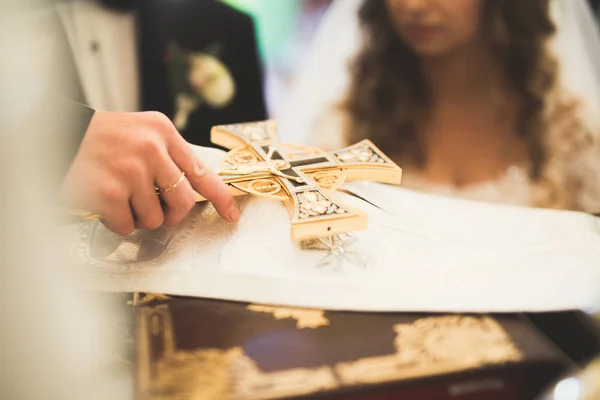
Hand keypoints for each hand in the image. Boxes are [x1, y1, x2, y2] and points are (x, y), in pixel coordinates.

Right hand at [61, 110, 239, 234]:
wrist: (57, 134)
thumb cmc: (103, 138)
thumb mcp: (142, 132)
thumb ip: (168, 155)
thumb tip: (193, 191)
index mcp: (163, 132)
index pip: (202, 171)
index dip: (220, 197)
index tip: (232, 215)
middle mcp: (151, 149)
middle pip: (183, 202)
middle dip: (172, 214)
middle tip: (157, 211)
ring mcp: (131, 171)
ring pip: (155, 218)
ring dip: (139, 216)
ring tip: (120, 197)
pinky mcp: (109, 192)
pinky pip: (127, 226)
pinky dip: (117, 222)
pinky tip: (104, 203)